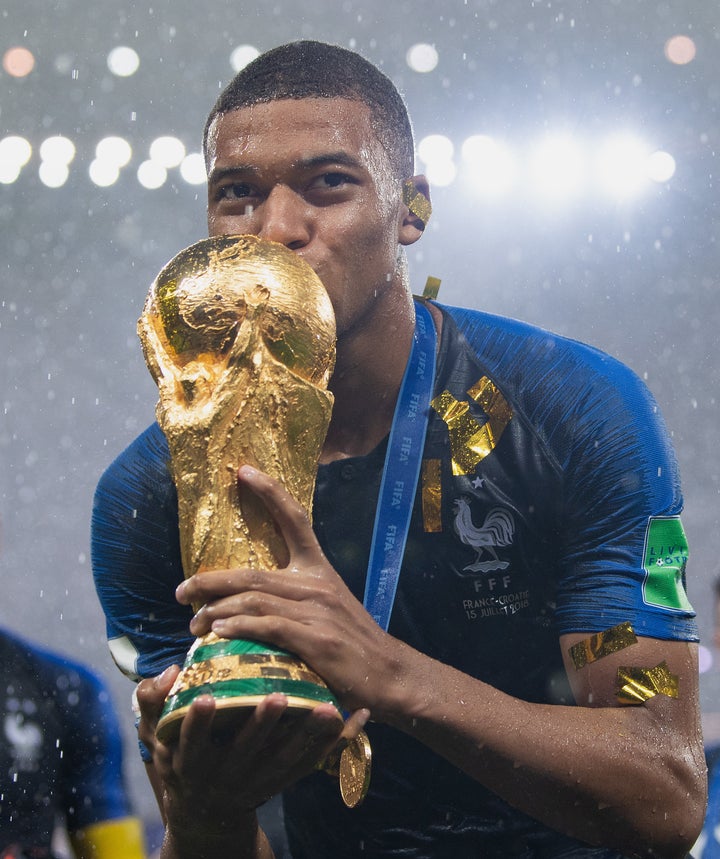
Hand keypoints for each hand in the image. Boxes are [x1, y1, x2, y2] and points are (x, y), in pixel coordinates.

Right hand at [138, 665, 368, 836]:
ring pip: (284, 761)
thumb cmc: (178, 755)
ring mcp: (257, 780)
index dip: (196, 723)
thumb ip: (152, 702)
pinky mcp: (282, 780)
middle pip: (245, 751)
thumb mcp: (155, 733)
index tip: (205, 698)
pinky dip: (335, 744)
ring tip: (327, 709)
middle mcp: (225, 774)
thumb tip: (170, 671)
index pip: (190, 742)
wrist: (205, 810)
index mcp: (191, 760)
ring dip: (307, 736)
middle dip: (261, 725)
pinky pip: (311, 764)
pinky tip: (357, 719)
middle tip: (278, 696)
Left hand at [176, 465, 408, 714]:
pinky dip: (239, 627)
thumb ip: (295, 597)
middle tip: (181, 591)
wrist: (390, 674)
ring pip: (253, 600)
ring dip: (216, 611)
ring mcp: (316, 612)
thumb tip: (249, 598)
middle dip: (209, 580)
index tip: (243, 471)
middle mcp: (316, 584)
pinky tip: (219, 632)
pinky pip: (268, 627)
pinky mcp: (316, 641)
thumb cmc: (353, 643)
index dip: (270, 491)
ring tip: (194, 625)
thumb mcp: (329, 606)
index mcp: (319, 570)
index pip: (294, 519)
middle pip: (252, 573)